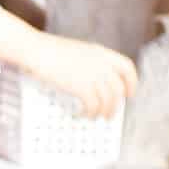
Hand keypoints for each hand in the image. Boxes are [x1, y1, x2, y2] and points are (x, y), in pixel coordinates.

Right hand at [21, 31, 137, 117]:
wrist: (36, 50)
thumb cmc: (49, 50)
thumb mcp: (77, 51)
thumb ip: (89, 62)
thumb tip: (93, 81)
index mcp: (102, 52)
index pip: (127, 68)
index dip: (131, 83)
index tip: (128, 93)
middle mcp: (102, 64)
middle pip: (118, 89)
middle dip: (116, 105)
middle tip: (110, 113)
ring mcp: (93, 76)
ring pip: (108, 100)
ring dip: (104, 112)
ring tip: (96, 118)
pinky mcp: (82, 87)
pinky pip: (93, 106)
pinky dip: (89, 113)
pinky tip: (83, 114)